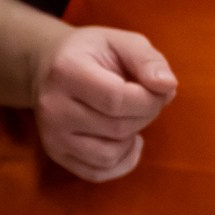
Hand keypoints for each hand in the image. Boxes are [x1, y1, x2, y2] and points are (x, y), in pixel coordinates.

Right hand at [32, 26, 176, 181]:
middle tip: (147, 99)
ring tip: (130, 116)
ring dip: (132, 138)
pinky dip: (122, 161)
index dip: (150, 99)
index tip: (159, 89)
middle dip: (145, 116)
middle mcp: (53, 107)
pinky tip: (125, 140)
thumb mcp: (122, 41)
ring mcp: (51, 135)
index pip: (117, 99)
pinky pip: (98, 173)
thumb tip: (167, 86)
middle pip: (116, 128)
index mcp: (67, 71)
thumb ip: (148, 60)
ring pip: (109, 155)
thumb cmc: (92, 52)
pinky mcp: (55, 154)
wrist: (47, 66)